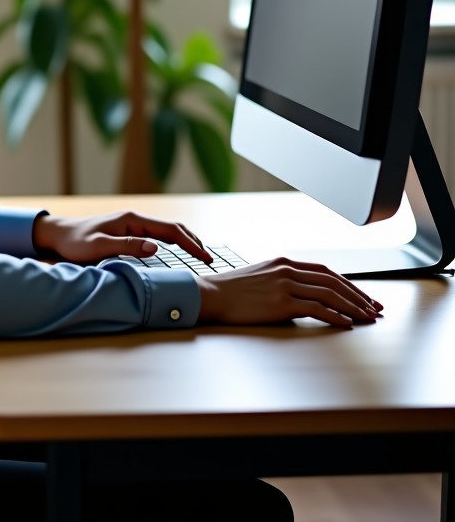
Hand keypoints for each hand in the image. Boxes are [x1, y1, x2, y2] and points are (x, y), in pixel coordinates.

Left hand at [32, 211, 211, 264]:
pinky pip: (158, 235)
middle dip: (193, 242)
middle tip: (209, 260)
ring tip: (201, 256)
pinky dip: (174, 242)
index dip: (190, 244)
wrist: (60, 235)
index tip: (205, 258)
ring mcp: (133, 224)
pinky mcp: (129, 231)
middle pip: (173, 228)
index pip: (170, 231)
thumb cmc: (76, 242)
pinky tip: (179, 252)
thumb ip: (127, 247)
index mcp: (133, 220)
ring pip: (167, 231)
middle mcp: (136, 219)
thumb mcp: (100, 246)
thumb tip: (156, 248)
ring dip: (186, 241)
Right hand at [196, 258, 383, 327]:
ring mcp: (284, 285)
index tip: (363, 297)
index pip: (325, 271)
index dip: (349, 284)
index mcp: (283, 262)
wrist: (211, 296)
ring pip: (330, 295)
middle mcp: (286, 270)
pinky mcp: (281, 303)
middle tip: (374, 309)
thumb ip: (282, 278)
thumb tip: (303, 291)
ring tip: (367, 319)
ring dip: (353, 308)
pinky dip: (336, 317)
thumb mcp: (260, 276)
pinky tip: (347, 325)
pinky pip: (317, 309)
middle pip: (333, 281)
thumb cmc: (232, 290)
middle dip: (358, 296)